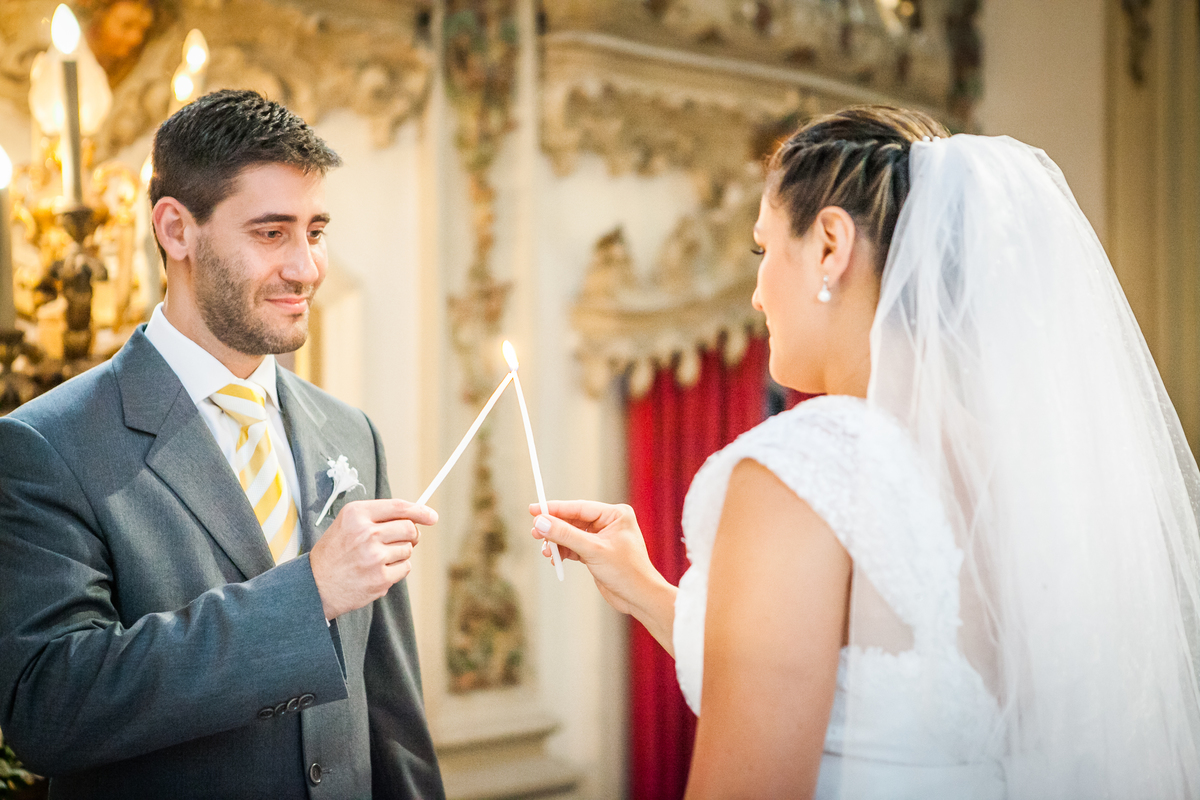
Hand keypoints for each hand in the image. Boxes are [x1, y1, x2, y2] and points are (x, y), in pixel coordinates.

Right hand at [310, 499, 435, 619]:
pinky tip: (378, 571)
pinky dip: (397, 569)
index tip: (432, 516)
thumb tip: (415, 517)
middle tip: (405, 539)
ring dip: (400, 553)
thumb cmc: (334, 553)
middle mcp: (366, 533)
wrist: (314, 586)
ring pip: (407, 549)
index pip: (398, 507)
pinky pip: (404, 568)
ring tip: (378, 558)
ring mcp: (374, 557)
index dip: (420, 510)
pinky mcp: (380, 578)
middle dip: (412, 534)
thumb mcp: (347, 524)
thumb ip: (377, 517)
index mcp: (356, 515)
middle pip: (409, 528)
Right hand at [529, 501, 675, 643]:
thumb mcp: (593, 551)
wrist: (639, 598)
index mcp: (615, 515)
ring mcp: (602, 538)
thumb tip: (541, 522)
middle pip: (573, 520)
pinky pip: (574, 547)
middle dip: (554, 528)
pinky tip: (555, 559)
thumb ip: (566, 535)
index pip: (579, 507)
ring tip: (545, 552)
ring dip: (556, 543)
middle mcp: (609, 523)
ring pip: (571, 535)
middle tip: (535, 532)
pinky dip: (563, 552)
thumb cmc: (626, 572)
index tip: (533, 509)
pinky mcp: (596, 553)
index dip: (555, 508)